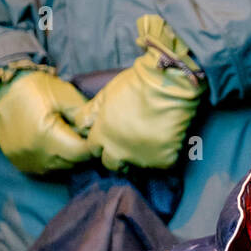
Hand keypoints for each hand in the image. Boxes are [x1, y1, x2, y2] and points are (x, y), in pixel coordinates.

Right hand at [0, 64, 93, 173]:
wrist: (2, 91)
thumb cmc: (36, 89)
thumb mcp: (65, 95)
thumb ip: (83, 116)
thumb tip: (95, 133)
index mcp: (46, 136)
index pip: (81, 153)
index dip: (92, 145)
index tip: (94, 134)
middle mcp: (35, 153)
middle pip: (72, 163)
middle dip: (82, 151)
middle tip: (82, 135)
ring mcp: (25, 159)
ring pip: (60, 168)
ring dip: (69, 157)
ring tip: (69, 139)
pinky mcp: (19, 161)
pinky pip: (45, 169)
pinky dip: (55, 161)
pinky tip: (56, 145)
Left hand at [70, 15, 206, 170]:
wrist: (168, 84)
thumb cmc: (136, 84)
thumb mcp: (106, 94)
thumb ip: (90, 113)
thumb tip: (82, 125)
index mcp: (102, 135)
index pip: (95, 150)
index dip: (103, 144)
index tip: (113, 137)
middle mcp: (118, 151)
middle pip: (112, 164)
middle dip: (118, 156)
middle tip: (131, 143)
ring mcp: (142, 158)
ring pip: (137, 166)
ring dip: (141, 157)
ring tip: (151, 141)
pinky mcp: (164, 160)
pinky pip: (162, 164)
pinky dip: (165, 155)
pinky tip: (168, 141)